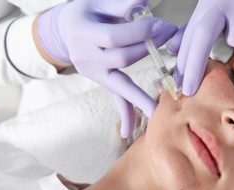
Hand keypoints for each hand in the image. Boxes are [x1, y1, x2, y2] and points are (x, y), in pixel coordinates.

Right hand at [37, 0, 177, 136]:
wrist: (65, 30)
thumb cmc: (86, 12)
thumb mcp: (98, 2)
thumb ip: (119, 4)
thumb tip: (143, 2)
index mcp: (82, 31)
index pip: (113, 37)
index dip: (138, 33)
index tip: (160, 25)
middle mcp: (85, 55)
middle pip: (120, 59)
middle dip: (148, 49)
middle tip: (169, 36)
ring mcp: (92, 71)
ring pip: (118, 85)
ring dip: (139, 96)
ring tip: (156, 113)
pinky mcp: (101, 80)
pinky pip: (113, 98)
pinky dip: (123, 114)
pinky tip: (128, 132)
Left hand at [167, 0, 233, 95]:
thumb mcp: (218, 14)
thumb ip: (194, 30)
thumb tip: (171, 48)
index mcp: (208, 4)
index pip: (189, 36)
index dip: (182, 62)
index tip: (178, 84)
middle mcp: (223, 1)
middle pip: (202, 36)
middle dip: (194, 67)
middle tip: (189, 90)